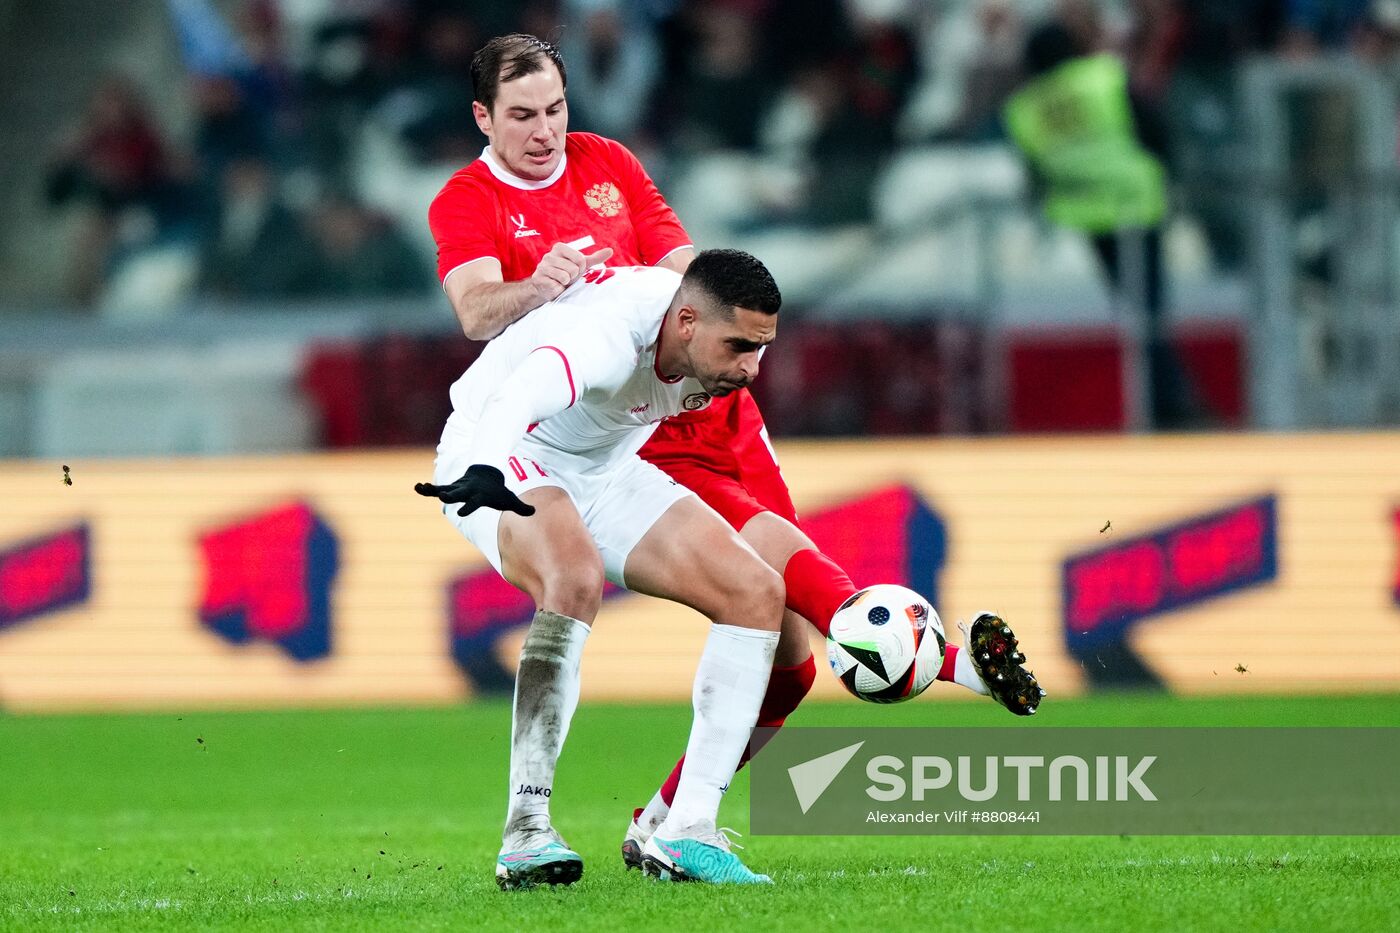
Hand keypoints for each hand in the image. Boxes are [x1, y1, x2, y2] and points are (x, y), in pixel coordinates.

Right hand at [414, 464, 535, 517]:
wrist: (488, 473)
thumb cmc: (498, 491)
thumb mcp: (510, 499)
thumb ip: (521, 507)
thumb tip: (535, 512)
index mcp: (479, 496)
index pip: (474, 502)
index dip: (469, 506)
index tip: (461, 512)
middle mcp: (467, 491)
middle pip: (457, 494)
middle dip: (450, 496)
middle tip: (442, 497)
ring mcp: (458, 488)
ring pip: (443, 489)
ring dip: (432, 490)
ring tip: (418, 487)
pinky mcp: (451, 487)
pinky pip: (437, 488)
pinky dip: (427, 489)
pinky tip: (417, 487)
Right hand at [530, 243, 614, 301]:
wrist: (547, 288)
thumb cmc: (566, 273)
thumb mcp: (581, 265)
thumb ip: (595, 258)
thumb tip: (611, 251)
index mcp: (559, 247)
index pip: (580, 259)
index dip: (581, 268)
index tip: (575, 269)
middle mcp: (549, 255)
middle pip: (573, 269)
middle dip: (573, 276)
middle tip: (567, 278)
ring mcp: (542, 267)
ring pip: (565, 277)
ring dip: (566, 283)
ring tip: (561, 281)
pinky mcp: (539, 279)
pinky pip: (557, 286)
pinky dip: (558, 289)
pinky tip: (554, 286)